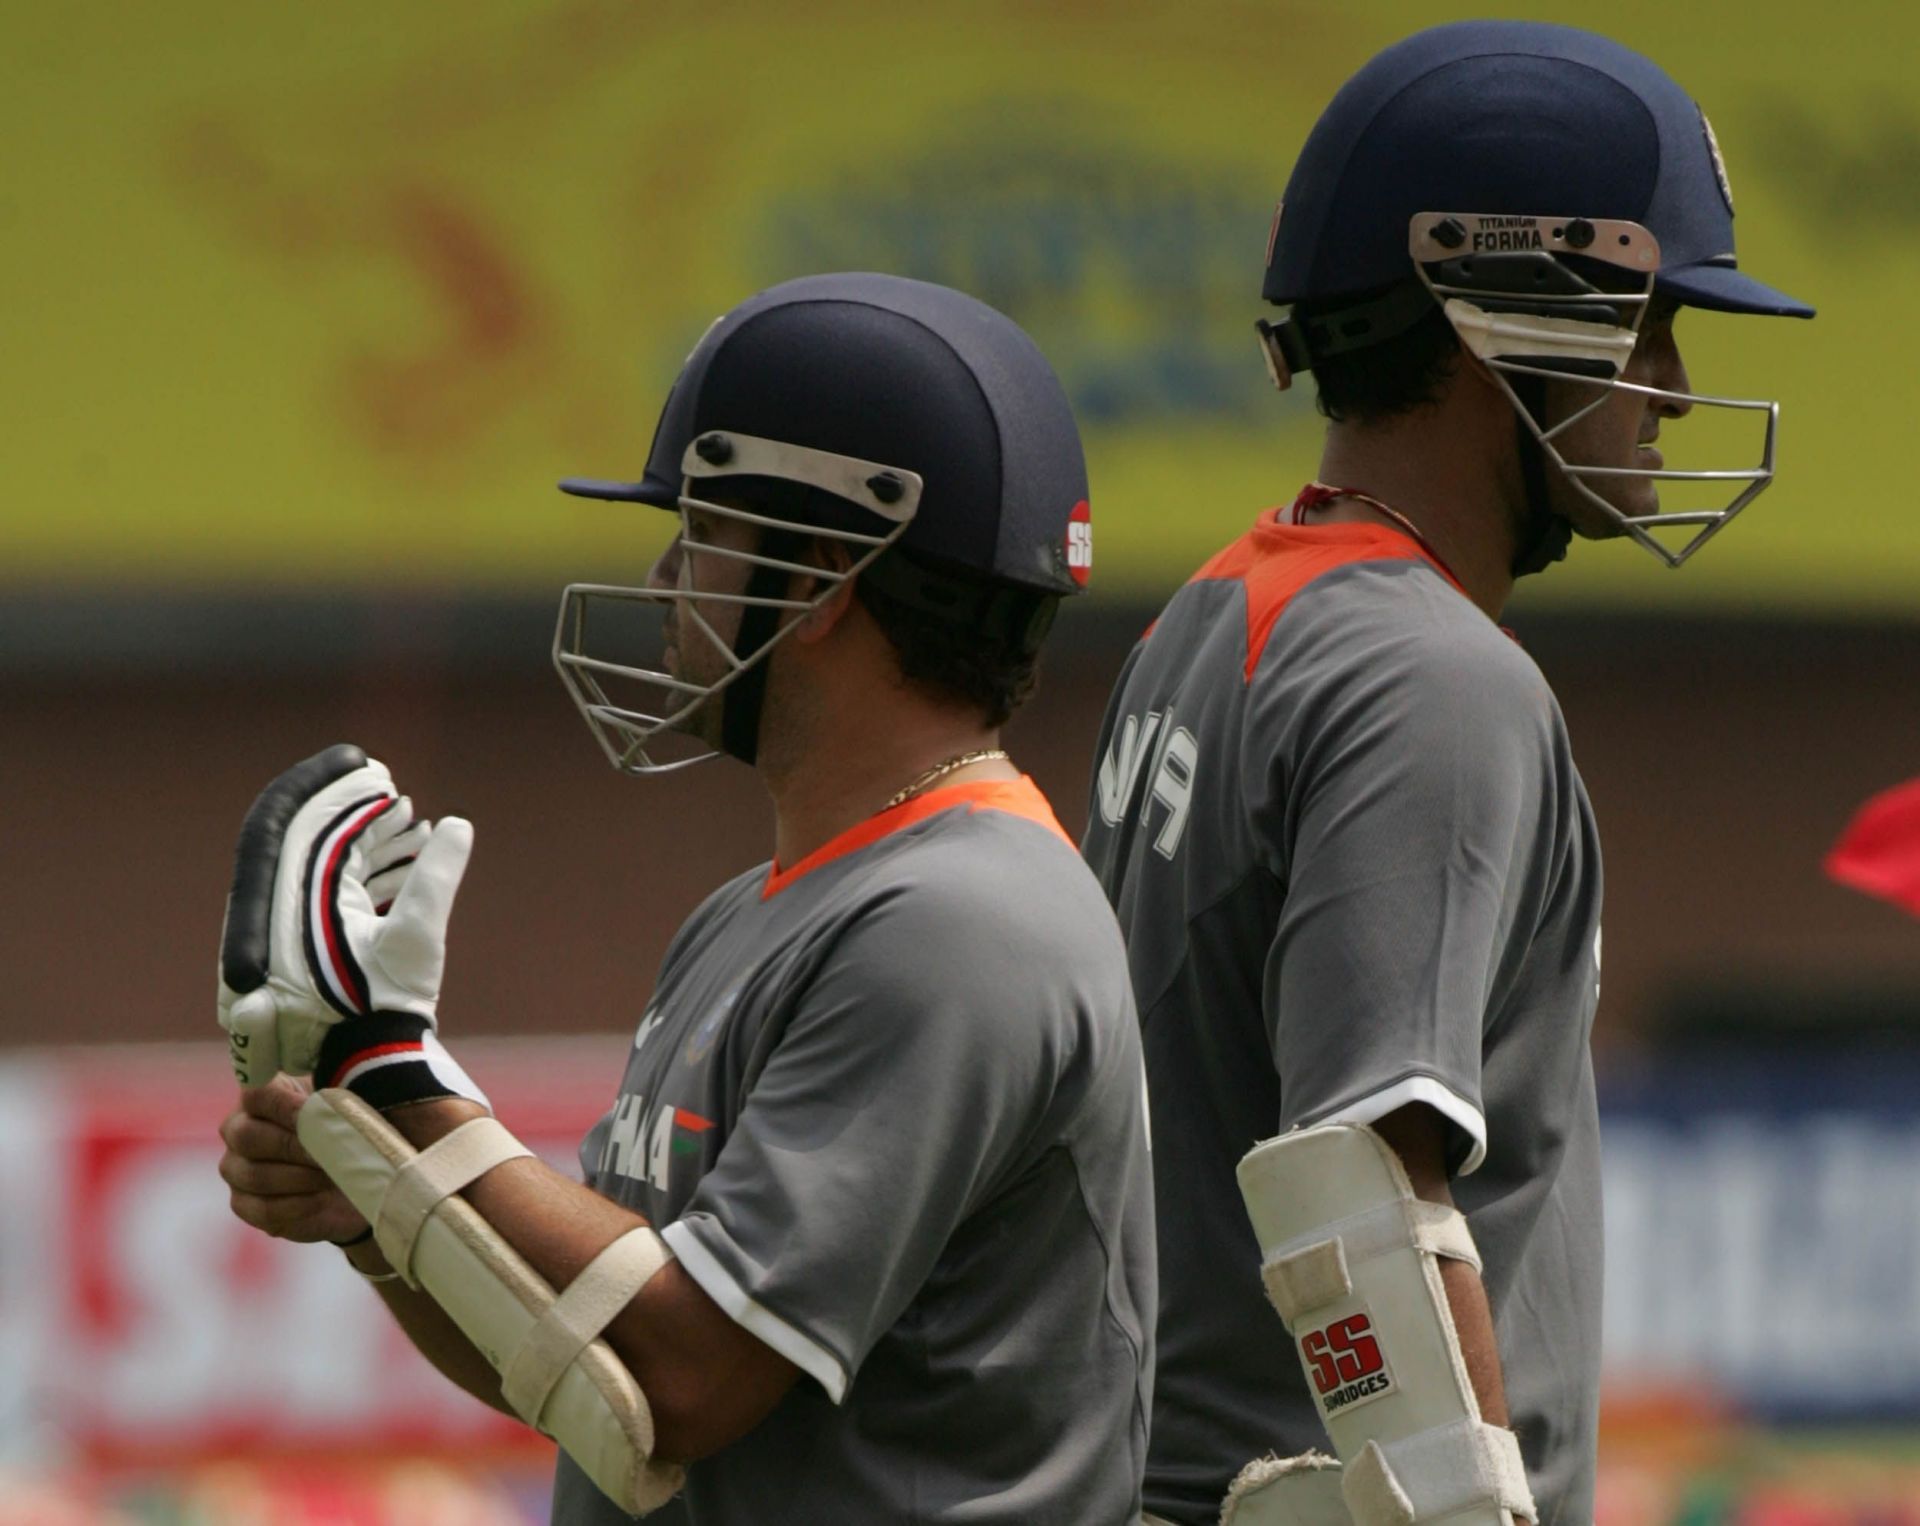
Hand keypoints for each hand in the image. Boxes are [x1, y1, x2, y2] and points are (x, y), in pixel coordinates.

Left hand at [217, 744, 472, 1084]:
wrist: (365, 1062)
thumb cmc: (382, 1004)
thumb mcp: (416, 936)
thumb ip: (437, 877)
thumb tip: (456, 827)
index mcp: (295, 902)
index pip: (311, 827)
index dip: (342, 793)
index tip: (371, 770)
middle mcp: (286, 912)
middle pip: (316, 843)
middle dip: (358, 814)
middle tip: (391, 792)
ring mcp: (298, 930)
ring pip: (330, 867)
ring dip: (372, 843)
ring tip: (414, 825)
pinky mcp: (315, 947)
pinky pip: (338, 892)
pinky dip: (371, 871)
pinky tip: (409, 859)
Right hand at [218, 1076, 367, 1244]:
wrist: (352, 1179)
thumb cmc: (345, 1133)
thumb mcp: (345, 1110)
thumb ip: (336, 1102)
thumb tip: (338, 1105)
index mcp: (262, 1098)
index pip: (257, 1095)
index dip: (286, 1106)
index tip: (320, 1113)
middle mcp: (238, 1130)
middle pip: (247, 1136)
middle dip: (294, 1146)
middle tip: (330, 1154)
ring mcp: (236, 1169)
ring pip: (255, 1175)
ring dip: (299, 1178)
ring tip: (331, 1176)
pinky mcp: (244, 1204)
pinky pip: (263, 1208)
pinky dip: (297, 1205)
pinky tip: (320, 1199)